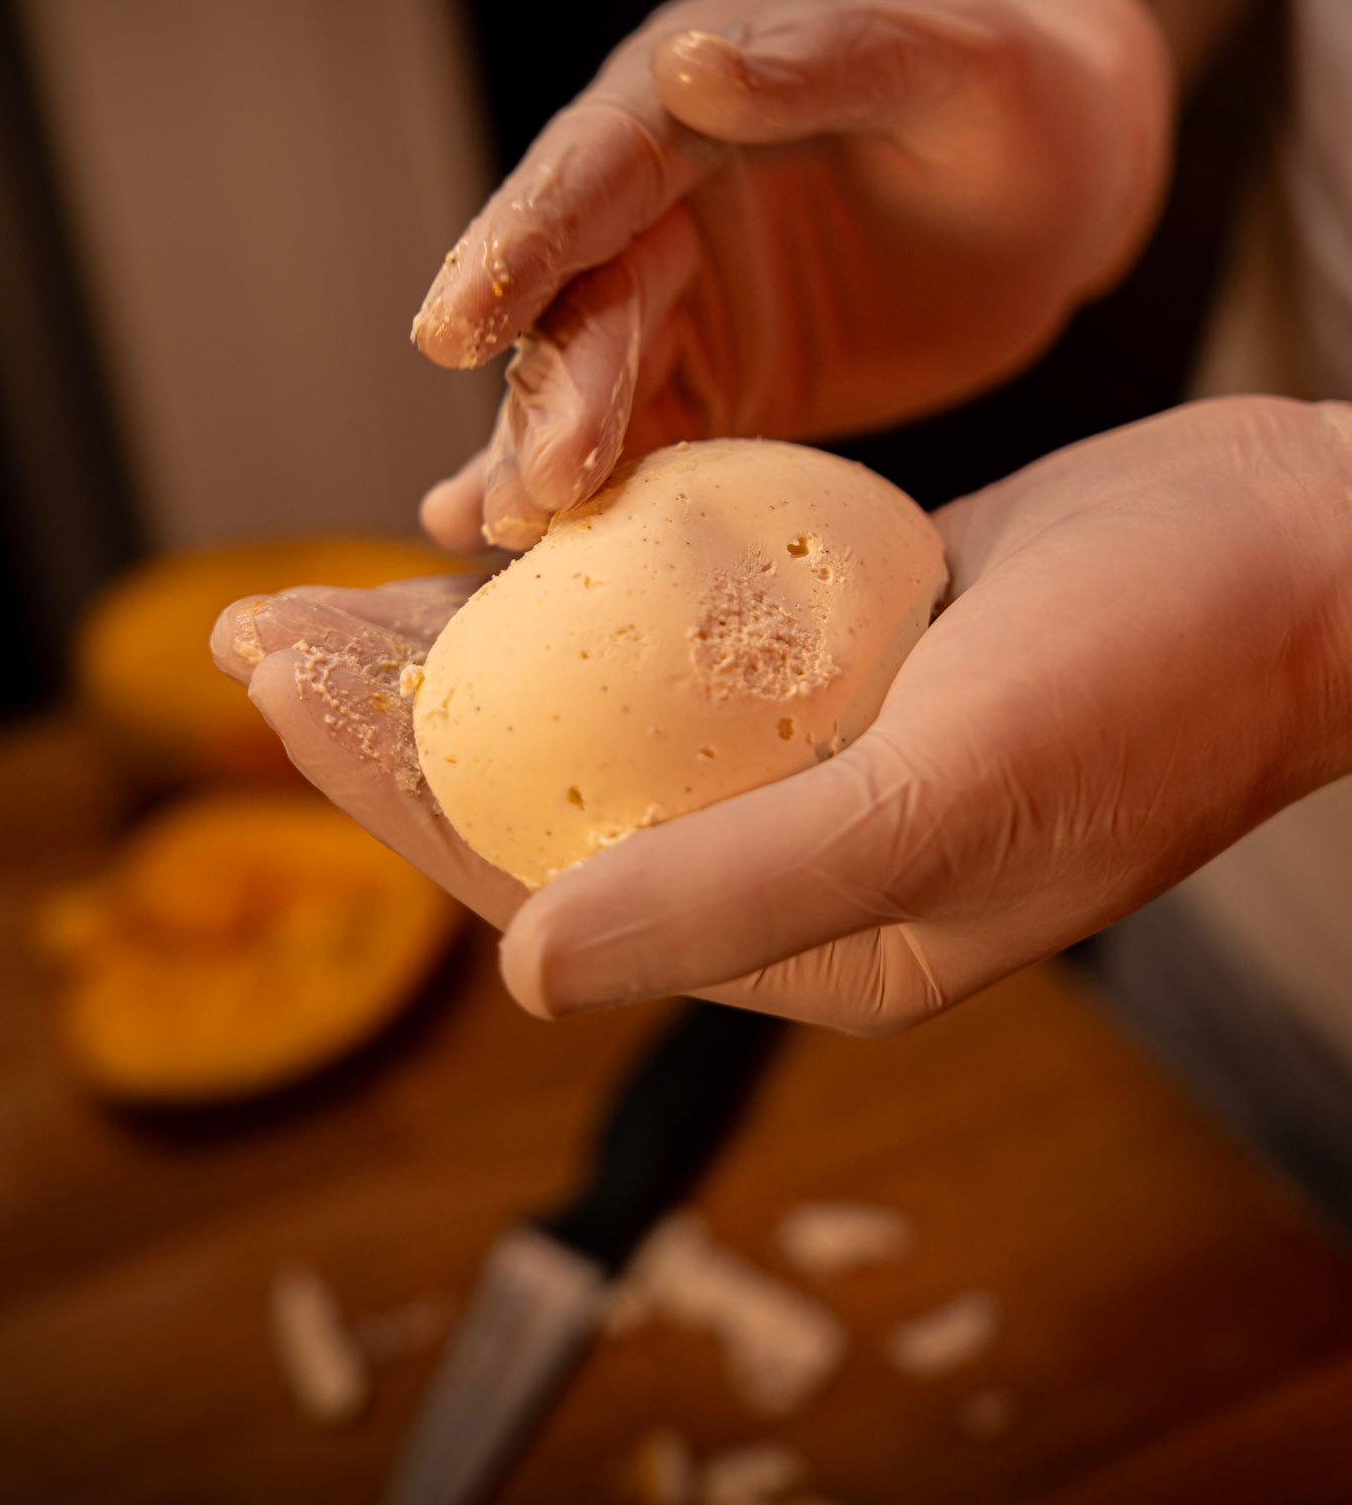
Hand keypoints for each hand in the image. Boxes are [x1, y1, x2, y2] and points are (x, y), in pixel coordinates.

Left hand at [213, 397, 1351, 1034]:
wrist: (1307, 549)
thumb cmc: (1166, 677)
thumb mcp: (948, 795)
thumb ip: (735, 886)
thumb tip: (520, 974)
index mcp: (813, 939)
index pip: (546, 877)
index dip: (388, 785)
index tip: (272, 687)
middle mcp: (801, 852)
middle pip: (548, 786)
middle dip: (393, 715)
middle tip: (257, 625)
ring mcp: (822, 745)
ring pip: (598, 700)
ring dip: (469, 645)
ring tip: (335, 585)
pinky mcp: (848, 646)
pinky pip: (678, 622)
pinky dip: (585, 579)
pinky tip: (499, 530)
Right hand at [412, 0, 1171, 549]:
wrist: (1058, 182)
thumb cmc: (1010, 92)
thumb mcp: (945, 57)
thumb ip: (824, 59)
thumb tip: (685, 67)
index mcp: (690, 101)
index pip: (594, 168)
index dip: (525, 243)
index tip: (460, 324)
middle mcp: (655, 203)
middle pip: (584, 299)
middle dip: (553, 390)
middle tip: (538, 485)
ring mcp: (678, 303)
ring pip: (588, 382)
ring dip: (541, 453)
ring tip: (502, 530)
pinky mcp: (715, 386)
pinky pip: (641, 444)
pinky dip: (576, 494)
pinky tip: (495, 542)